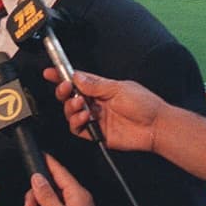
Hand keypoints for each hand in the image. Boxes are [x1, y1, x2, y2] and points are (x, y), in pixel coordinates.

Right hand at [44, 68, 162, 152]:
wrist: (155, 126)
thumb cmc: (144, 104)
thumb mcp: (119, 88)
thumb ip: (95, 85)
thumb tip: (76, 76)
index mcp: (101, 88)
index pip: (77, 80)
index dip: (62, 75)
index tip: (49, 73)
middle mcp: (95, 102)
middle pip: (70, 96)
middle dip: (63, 91)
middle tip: (65, 88)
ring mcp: (95, 117)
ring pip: (70, 112)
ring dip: (70, 107)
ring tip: (81, 105)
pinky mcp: (96, 132)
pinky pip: (77, 128)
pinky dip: (76, 122)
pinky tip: (84, 117)